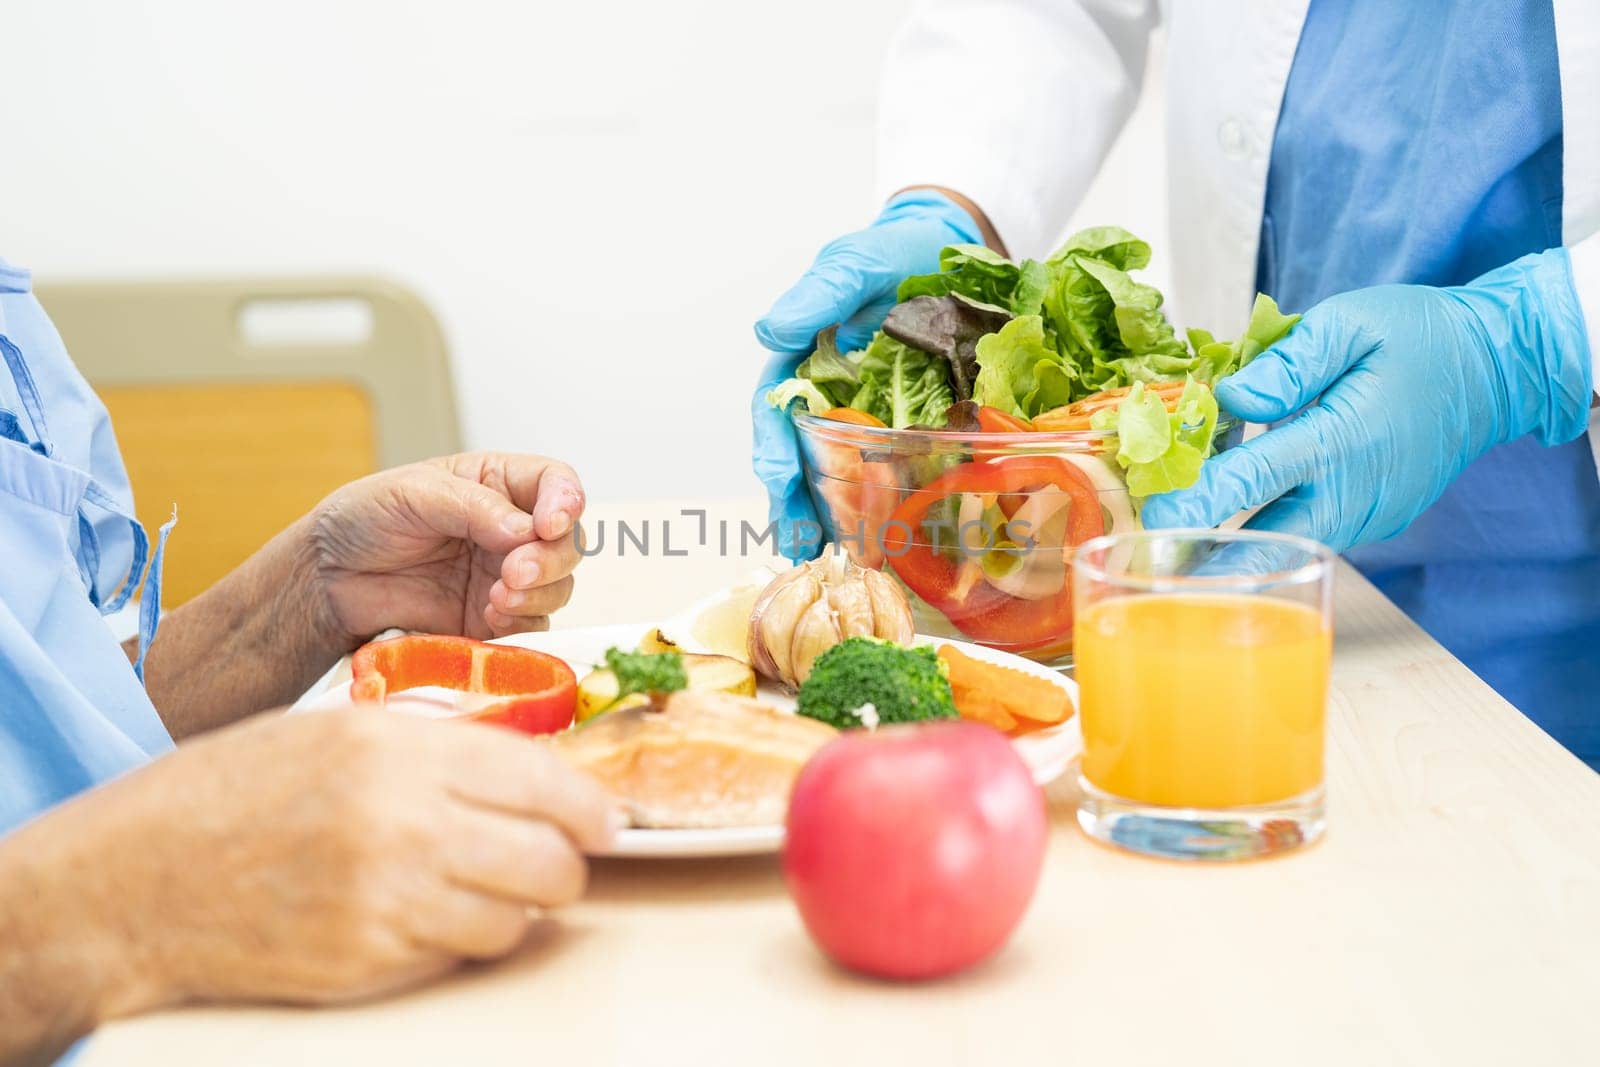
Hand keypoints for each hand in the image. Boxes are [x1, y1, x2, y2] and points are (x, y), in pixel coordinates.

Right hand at [0, 707, 614, 1049]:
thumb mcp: (341, 733)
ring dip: (517, 908)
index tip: (604, 820)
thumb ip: (437, 748)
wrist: (139, 878)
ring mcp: (387, 899)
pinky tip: (431, 914)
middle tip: (553, 860)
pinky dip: (464, 940)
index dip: (590, 808)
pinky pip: (460, 956)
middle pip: (550, 861)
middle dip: (566, 864)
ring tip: (485, 888)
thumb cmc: (233, 793)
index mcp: (399, 748)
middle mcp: (403, 821)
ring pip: (517, 919)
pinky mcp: (368, 961)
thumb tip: (530, 771)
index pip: (545, 781)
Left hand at [308, 452, 585, 642]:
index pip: (557, 485)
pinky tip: (489, 618)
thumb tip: (529, 532)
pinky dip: (521, 625)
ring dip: (539, 595)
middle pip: (568, 543)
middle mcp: (512, 530)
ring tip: (496, 598)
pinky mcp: (492, 620)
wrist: (326, 578)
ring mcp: (505, 577)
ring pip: (558, 588)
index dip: (566, 503)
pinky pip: (530, 627)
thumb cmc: (365, 519)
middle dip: (551, 560)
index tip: (549, 526)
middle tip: (514, 574)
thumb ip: (474, 508)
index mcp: (499, 484)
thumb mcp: (414, 493)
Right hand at [753, 189, 982, 558]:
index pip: (774, 414)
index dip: (773, 449)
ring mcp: (865, 414)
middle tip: (801, 544)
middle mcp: (827, 396)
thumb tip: (770, 331)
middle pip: (797, 457)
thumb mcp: (856, 265)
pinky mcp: (905, 426)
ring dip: (829, 517)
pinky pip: (886, 472)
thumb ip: (819, 294)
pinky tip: (879, 538)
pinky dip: (877, 506)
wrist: (951, 252)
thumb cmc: (894, 254)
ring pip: (834, 473)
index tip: (779, 478)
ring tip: (834, 556)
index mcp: (803, 363)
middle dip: (795, 502)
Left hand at [1141, 250, 1593, 550]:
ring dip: (1231, 551)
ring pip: (1285, 548)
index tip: (1154, 518)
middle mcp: (1355, 492)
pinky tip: (1227, 521)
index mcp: (1343, 439)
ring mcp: (1368, 514)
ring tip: (1172, 551)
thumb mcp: (1351, 323)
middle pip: (1265, 543)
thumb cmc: (1422, 337)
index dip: (1198, 501)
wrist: (1499, 368)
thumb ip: (1288, 363)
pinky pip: (1308, 535)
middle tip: (1151, 560)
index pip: (1254, 479)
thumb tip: (1229, 398)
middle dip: (1205, 558)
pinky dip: (1267, 533)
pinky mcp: (1373, 521)